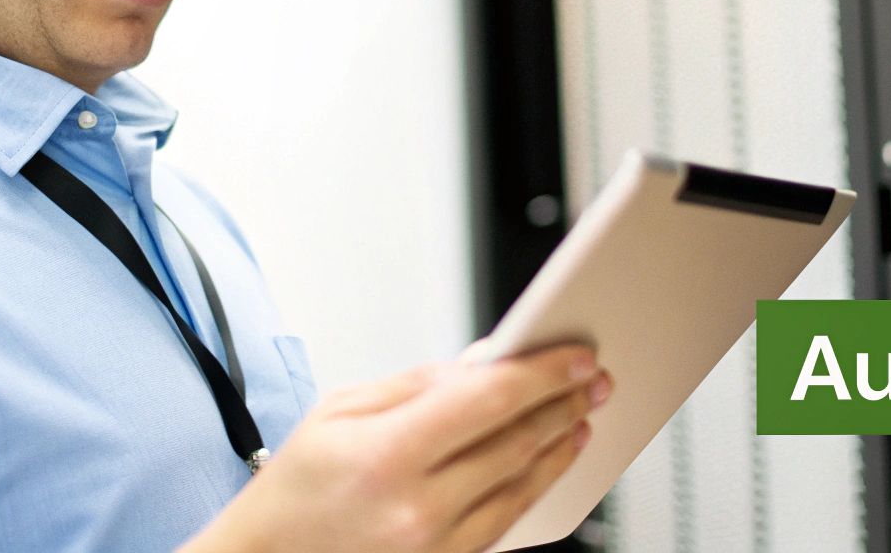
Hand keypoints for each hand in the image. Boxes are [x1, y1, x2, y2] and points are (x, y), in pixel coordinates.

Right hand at [180, 342, 611, 552]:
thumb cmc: (295, 487)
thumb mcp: (341, 410)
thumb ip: (419, 384)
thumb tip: (484, 362)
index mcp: (387, 456)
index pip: (487, 402)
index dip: (541, 374)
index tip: (576, 357)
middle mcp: (415, 509)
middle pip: (513, 445)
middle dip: (562, 405)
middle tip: (594, 379)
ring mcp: (432, 547)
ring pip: (519, 489)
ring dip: (558, 448)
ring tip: (580, 416)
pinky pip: (503, 525)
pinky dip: (532, 489)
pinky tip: (548, 463)